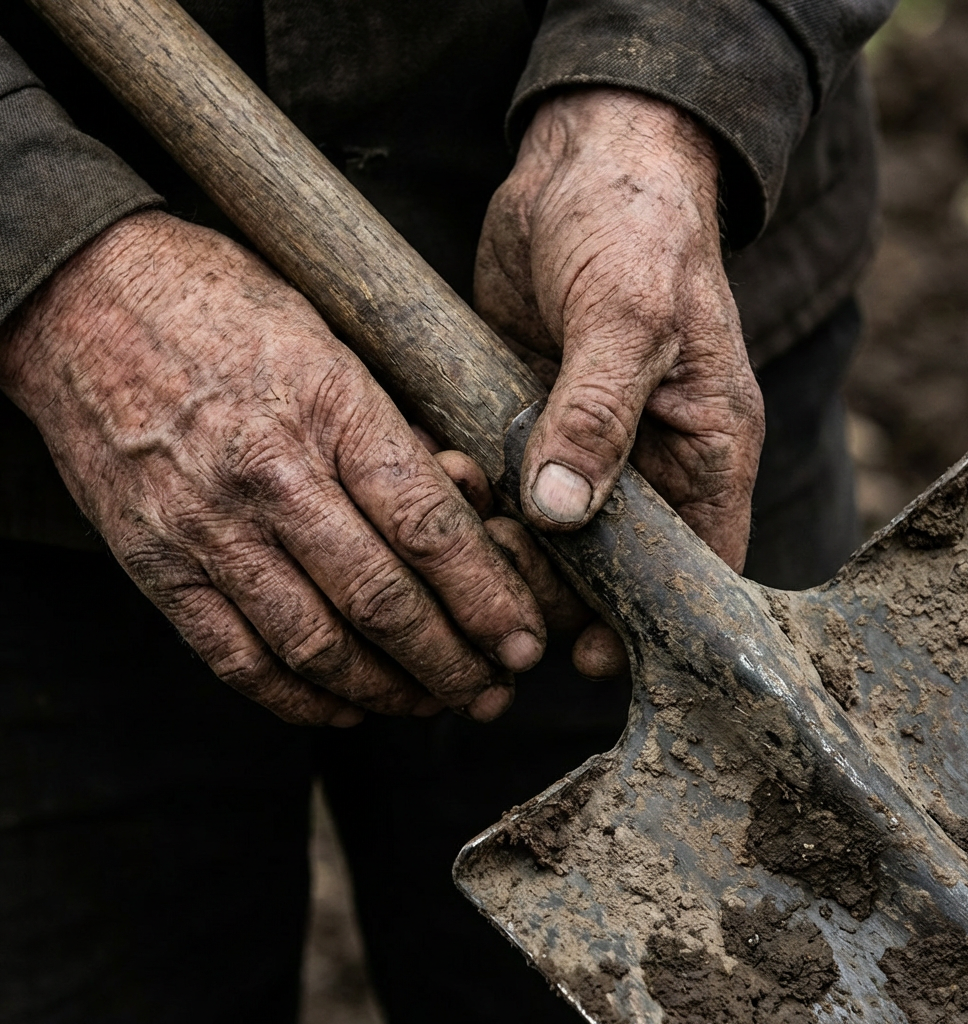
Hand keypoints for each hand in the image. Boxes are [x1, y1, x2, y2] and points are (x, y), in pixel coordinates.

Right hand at [0, 212, 545, 725]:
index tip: (525, 640)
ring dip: (386, 693)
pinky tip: (345, 709)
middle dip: (451, 663)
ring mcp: (204, 527)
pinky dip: (297, 699)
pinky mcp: (154, 565)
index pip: (426, 526)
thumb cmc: (229, 310)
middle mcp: (267, 476)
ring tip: (433, 706)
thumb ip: (395, 436)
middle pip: (380, 600)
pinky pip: (234, 659)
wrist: (87, 300)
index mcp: (327, 408)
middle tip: (494, 692)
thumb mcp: (334, 344)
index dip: (486, 598)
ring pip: (314, 644)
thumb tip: (465, 505)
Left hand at [475, 88, 764, 675]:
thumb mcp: (629, 316)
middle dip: (557, 590)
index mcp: (703, 447)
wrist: (582, 158)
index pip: (694, 564)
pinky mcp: (528, 416)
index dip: (650, 621)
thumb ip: (599, 415)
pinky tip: (444, 485)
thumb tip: (563, 514)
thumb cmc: (635, 227)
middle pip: (610, 565)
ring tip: (464, 541)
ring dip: (504, 547)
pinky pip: (502, 481)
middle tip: (502, 596)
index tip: (591, 656)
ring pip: (547, 533)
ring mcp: (582, 440)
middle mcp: (646, 457)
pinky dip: (471, 497)